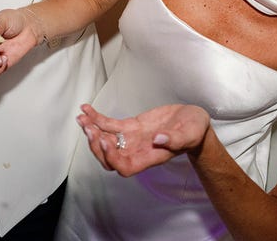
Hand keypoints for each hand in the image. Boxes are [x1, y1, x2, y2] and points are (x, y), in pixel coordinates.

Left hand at [75, 103, 210, 176]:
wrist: (193, 121)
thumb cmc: (194, 130)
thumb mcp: (190, 133)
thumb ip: (176, 139)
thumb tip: (159, 139)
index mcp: (150, 157)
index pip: (124, 167)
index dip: (111, 158)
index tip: (105, 141)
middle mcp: (137, 151)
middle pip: (109, 158)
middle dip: (95, 145)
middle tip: (89, 128)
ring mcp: (132, 138)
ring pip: (105, 140)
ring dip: (92, 130)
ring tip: (82, 117)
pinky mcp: (131, 125)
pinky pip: (110, 124)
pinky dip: (97, 118)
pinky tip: (86, 109)